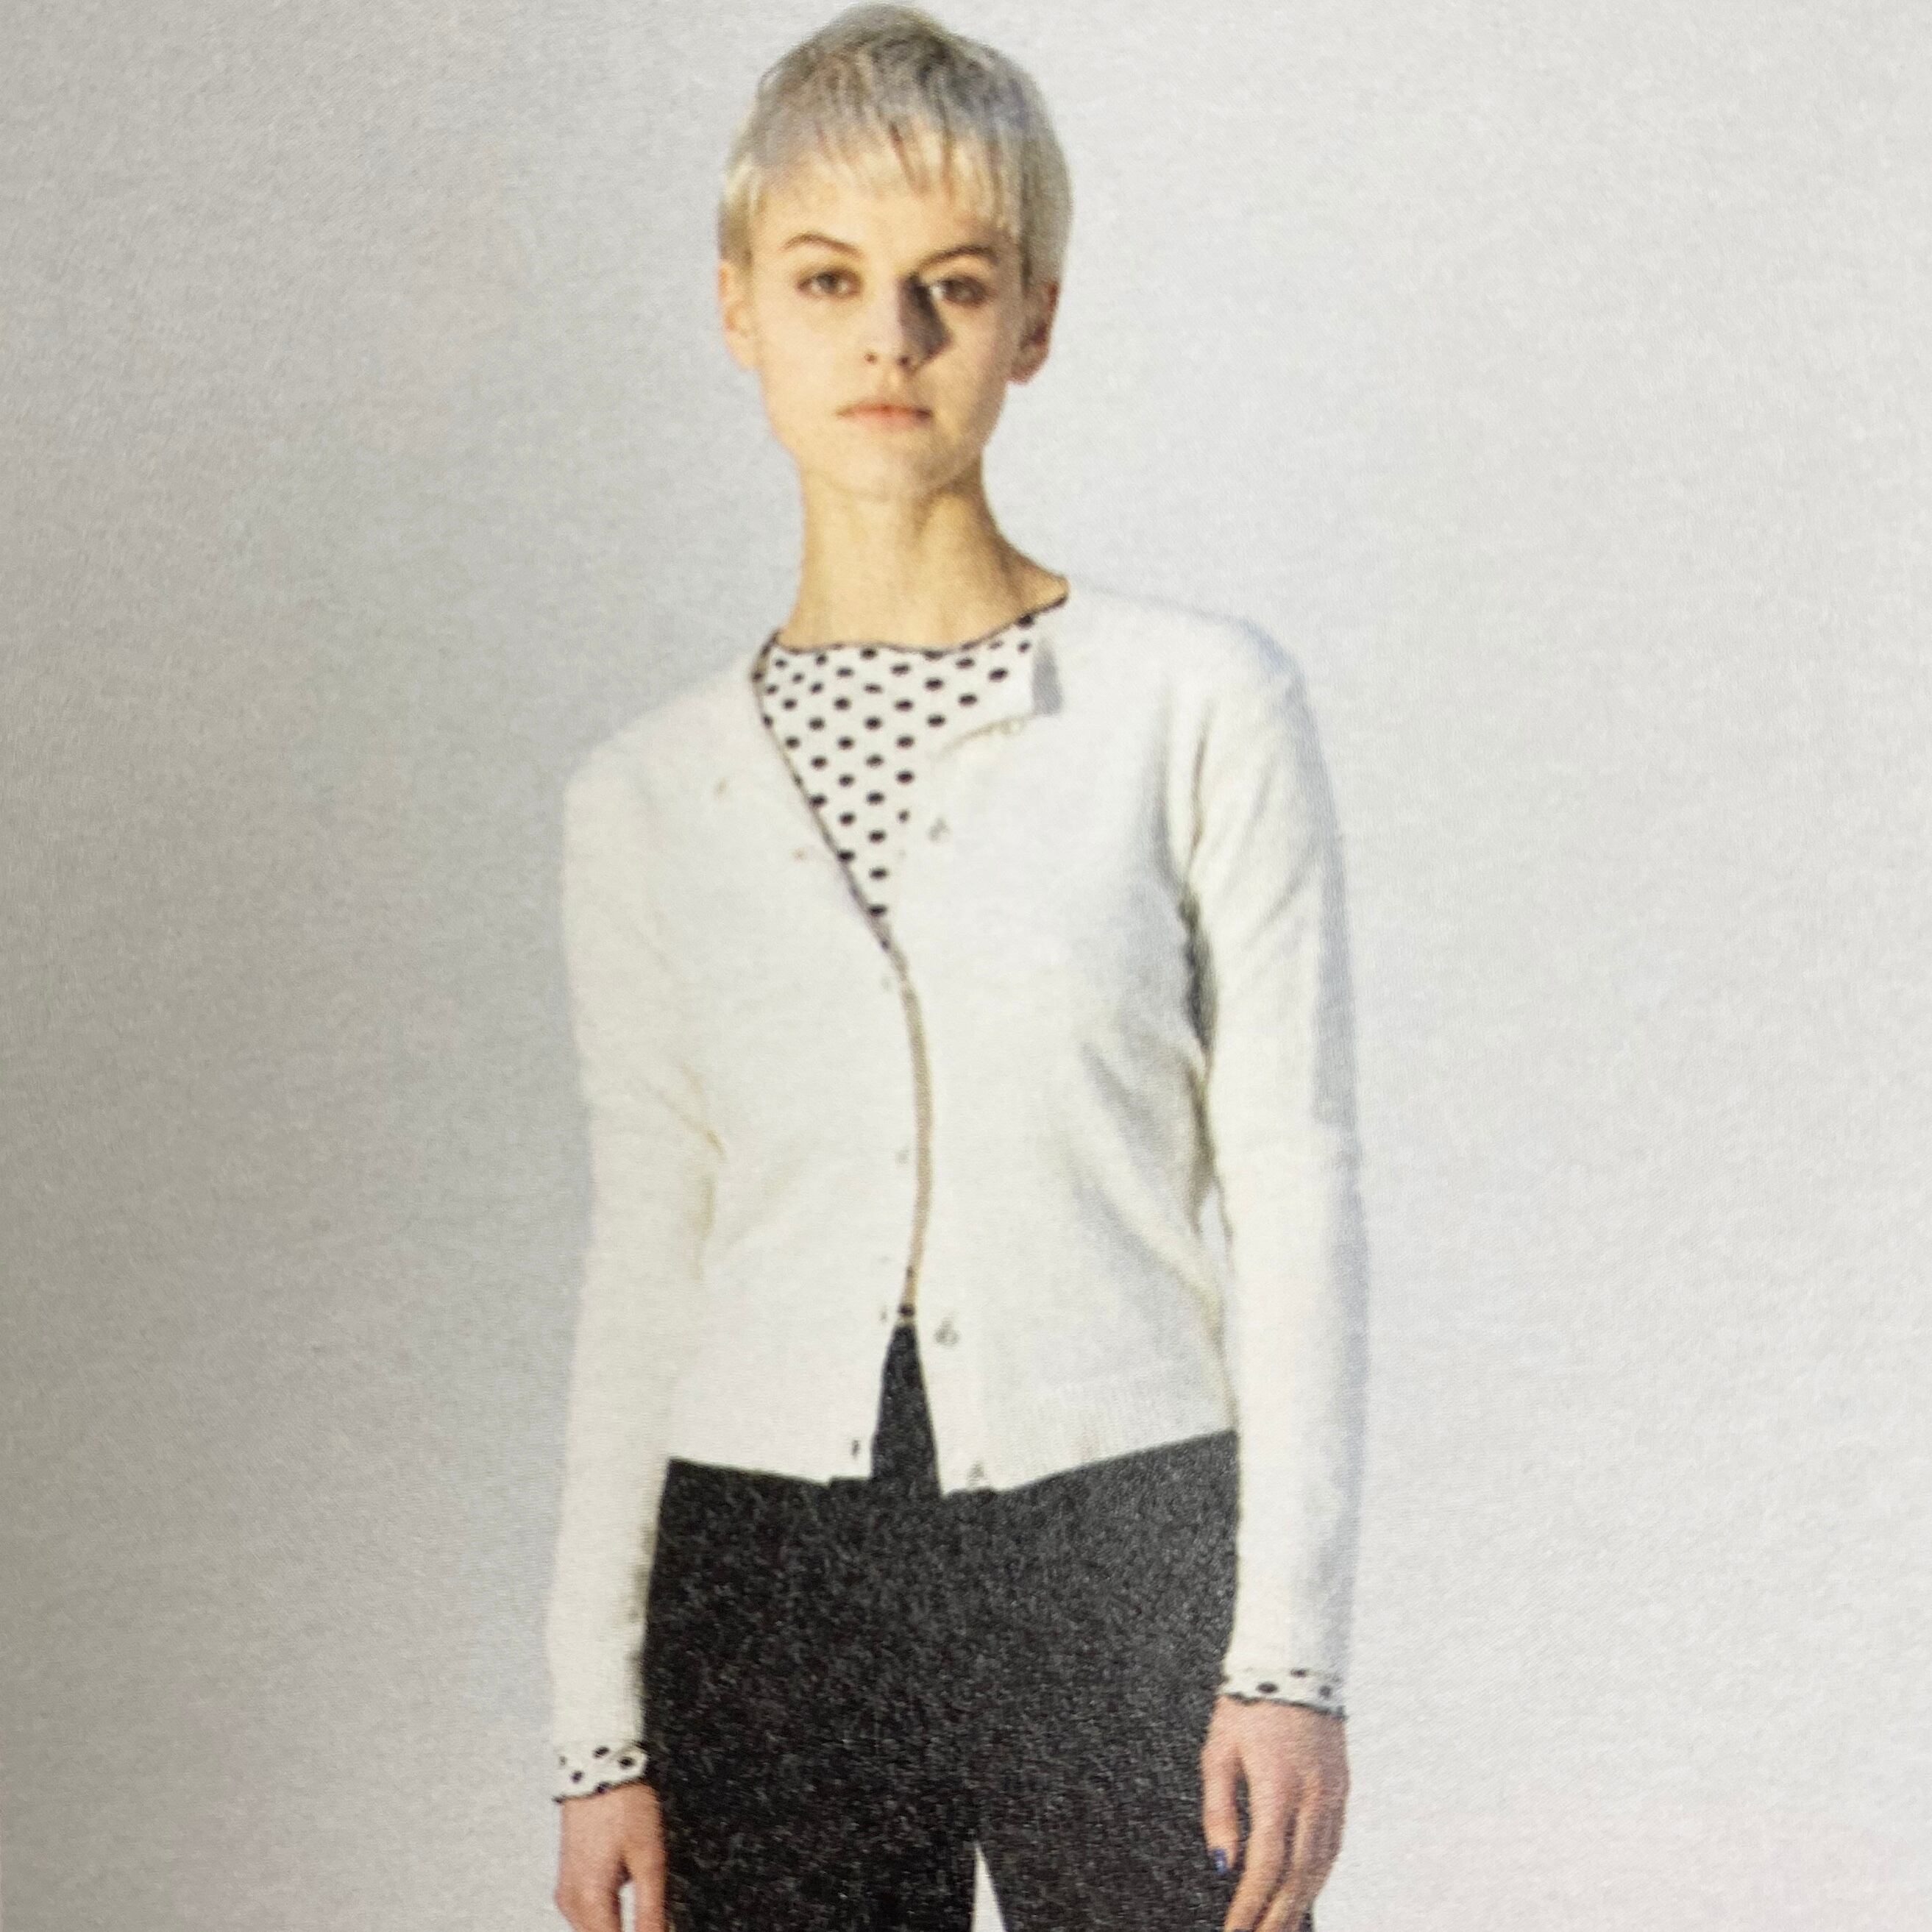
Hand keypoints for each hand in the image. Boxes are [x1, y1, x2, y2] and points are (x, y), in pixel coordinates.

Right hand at [554, 1780, 666, 1931]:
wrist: (597, 1767)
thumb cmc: (624, 1805)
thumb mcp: (649, 1859)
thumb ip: (652, 1911)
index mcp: (590, 1901)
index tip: (659, 1931)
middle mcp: (571, 1903)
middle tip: (655, 1921)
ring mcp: (567, 1892)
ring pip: (594, 1930)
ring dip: (617, 1928)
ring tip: (646, 1912)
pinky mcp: (569, 1880)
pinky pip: (587, 1914)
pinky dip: (608, 1917)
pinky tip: (628, 1900)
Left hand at [1200, 1695, 1347, 1931]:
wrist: (1294, 1661)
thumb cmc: (1248, 1704)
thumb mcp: (1218, 1751)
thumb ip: (1218, 1810)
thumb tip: (1223, 1864)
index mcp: (1279, 1786)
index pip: (1266, 1864)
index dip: (1251, 1905)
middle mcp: (1313, 1795)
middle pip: (1298, 1875)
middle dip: (1277, 1917)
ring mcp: (1333, 1792)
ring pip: (1321, 1865)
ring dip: (1300, 1904)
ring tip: (1278, 1928)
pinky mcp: (1342, 1787)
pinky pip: (1334, 1843)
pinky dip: (1319, 1875)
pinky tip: (1304, 1892)